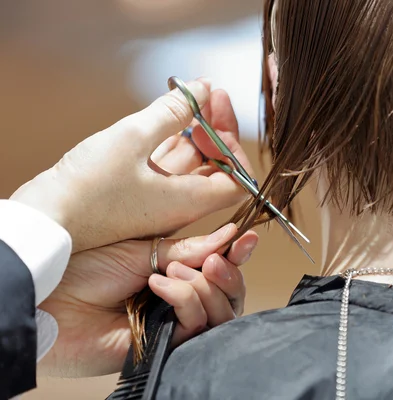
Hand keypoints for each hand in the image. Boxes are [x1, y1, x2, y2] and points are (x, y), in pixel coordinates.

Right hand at [10, 79, 251, 252]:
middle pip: (217, 167)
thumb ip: (172, 112)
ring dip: (195, 130)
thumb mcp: (132, 138)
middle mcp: (180, 204)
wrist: (44, 221)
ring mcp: (159, 199)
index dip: (234, 147)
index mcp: (188, 201)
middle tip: (208, 94)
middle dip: (217, 129)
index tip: (216, 115)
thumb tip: (203, 89)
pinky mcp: (140, 192)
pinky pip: (167, 164)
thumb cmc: (86, 188)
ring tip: (189, 96)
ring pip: (191, 162)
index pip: (238, 181)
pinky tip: (167, 115)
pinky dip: (172, 139)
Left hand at [38, 223, 257, 377]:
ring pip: (220, 312)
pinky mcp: (166, 345)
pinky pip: (195, 325)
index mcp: (175, 273)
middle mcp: (179, 299)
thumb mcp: (141, 248)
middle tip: (216, 260)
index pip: (218, 267)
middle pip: (228, 295)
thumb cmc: (85, 269)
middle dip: (229, 274)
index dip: (237, 254)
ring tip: (173, 271)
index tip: (247, 237)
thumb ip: (188, 249)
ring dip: (205, 286)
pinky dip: (185, 299)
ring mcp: (174, 323)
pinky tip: (160, 286)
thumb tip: (229, 235)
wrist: (50, 300)